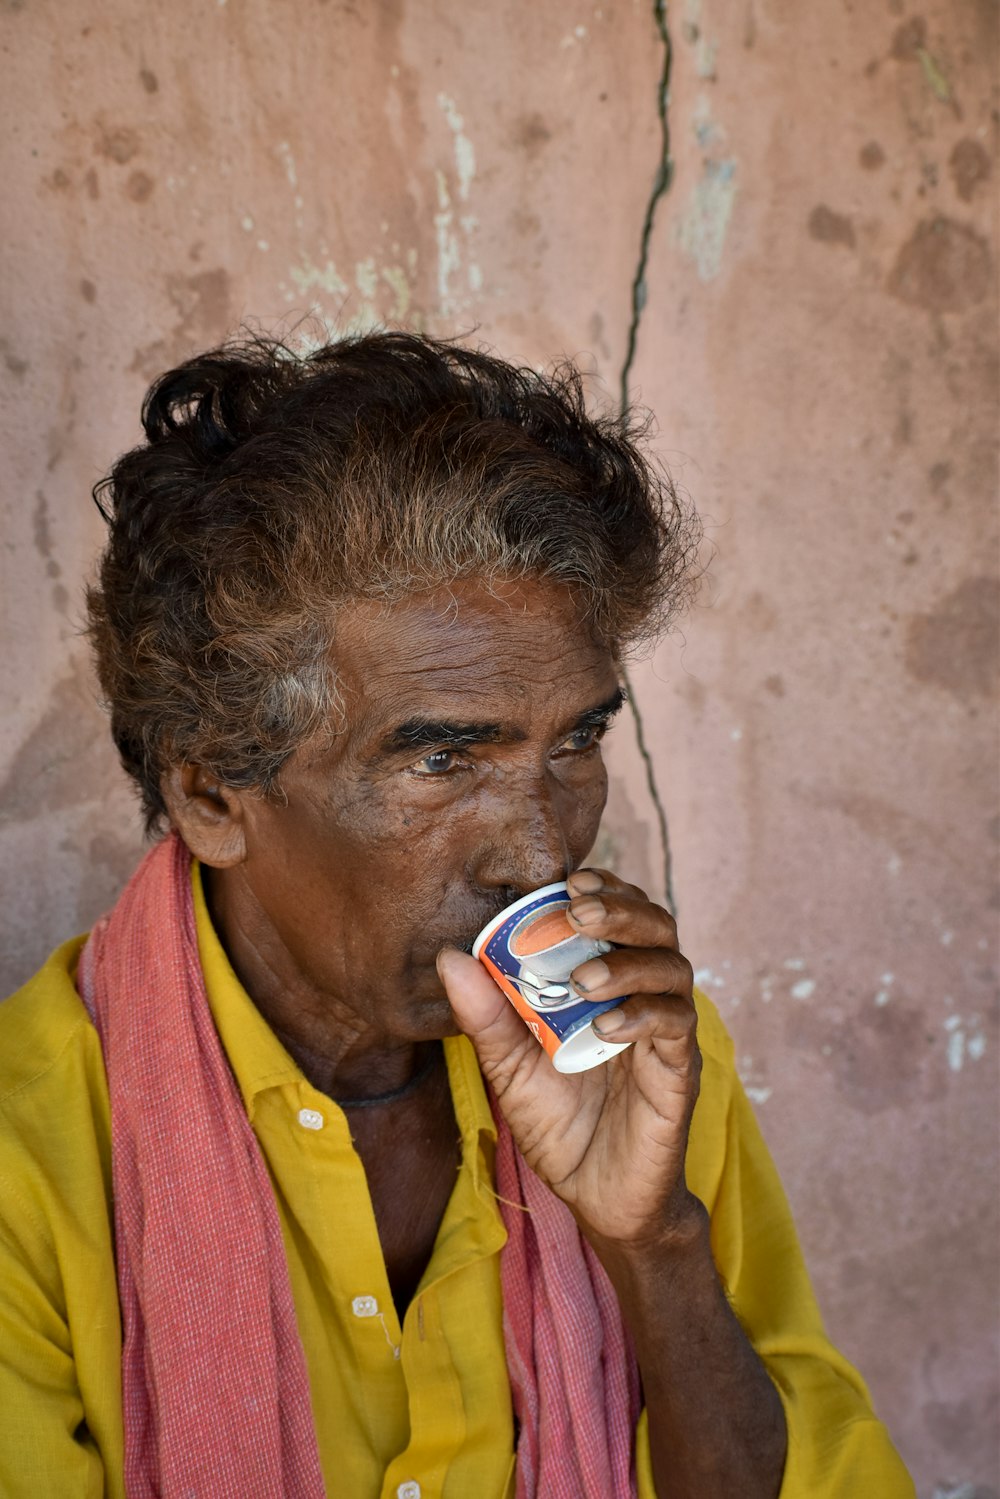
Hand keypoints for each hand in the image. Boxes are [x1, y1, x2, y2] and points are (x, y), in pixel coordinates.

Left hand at [437, 868, 702, 1248]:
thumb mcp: (510, 1068)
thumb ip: (487, 1016)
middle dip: (621, 908)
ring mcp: (665, 1030)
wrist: (599, 1198)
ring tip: (585, 977)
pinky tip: (606, 1025)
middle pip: (655, 926)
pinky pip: (675, 1024)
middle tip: (580, 911)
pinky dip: (642, 1014)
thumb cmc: (560, 1126)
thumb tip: (450, 957)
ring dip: (628, 960)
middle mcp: (643, 995)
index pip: (619, 915)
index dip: (604, 889)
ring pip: (671, 967)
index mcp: (606, 983)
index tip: (569, 881)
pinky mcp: (679, 1068)